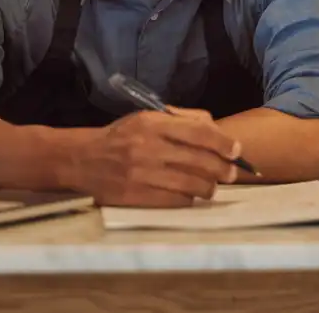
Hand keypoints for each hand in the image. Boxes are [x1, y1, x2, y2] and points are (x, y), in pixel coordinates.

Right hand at [70, 107, 241, 207]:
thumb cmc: (121, 137)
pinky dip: (189, 199)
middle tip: (230, 174)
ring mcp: (143, 174)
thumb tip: (215, 129)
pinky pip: (176, 201)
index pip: (199, 133)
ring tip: (211, 187)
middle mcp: (149, 147)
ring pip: (192, 185)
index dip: (223, 143)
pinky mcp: (137, 196)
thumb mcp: (146, 118)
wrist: (82, 159)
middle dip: (222, 169)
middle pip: (200, 161)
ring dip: (209, 188)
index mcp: (152, 123)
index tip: (236, 151)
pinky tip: (190, 195)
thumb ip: (181, 120)